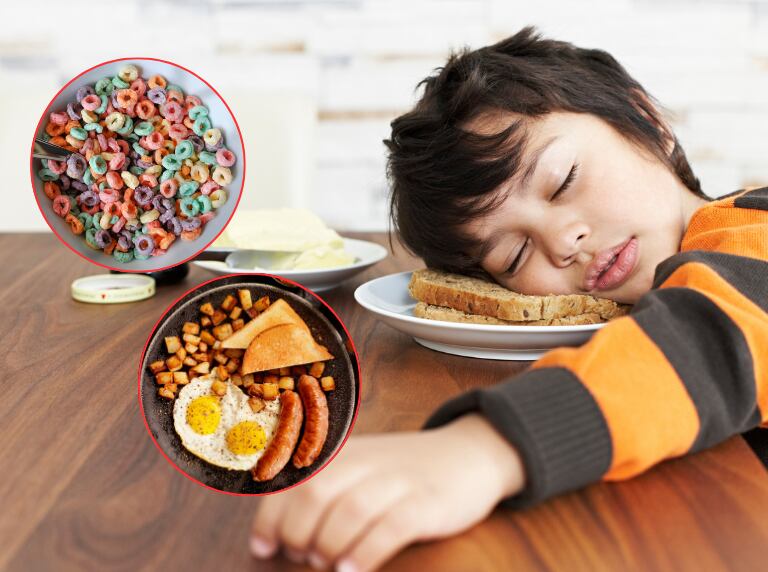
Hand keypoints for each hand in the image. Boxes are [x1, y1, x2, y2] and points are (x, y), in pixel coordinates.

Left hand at [249, 414, 525, 571]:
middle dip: (298, 533)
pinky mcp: (428, 502)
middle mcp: (368, 461)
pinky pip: (391, 527)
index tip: (263, 547)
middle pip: (315, 493)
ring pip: (350, 510)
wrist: (470, 453)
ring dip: (329, 544)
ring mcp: (399, 480)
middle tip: (302, 557)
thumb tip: (279, 536)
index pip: (294, 481)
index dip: (270, 516)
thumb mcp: (362, 468)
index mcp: (345, 453)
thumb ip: (325, 490)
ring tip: (327, 565)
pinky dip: (366, 552)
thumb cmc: (404, 473)